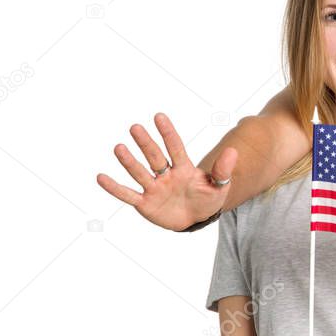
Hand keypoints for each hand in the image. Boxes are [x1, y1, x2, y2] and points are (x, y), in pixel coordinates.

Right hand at [96, 113, 236, 230]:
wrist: (196, 218)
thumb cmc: (207, 198)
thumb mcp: (219, 186)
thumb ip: (222, 170)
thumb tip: (234, 151)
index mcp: (184, 168)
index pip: (175, 147)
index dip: (168, 133)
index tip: (159, 116)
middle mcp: (166, 174)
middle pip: (154, 157)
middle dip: (146, 143)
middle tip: (136, 128)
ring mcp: (154, 188)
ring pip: (140, 173)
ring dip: (129, 162)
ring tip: (119, 148)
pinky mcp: (145, 203)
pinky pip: (127, 195)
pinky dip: (115, 188)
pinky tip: (101, 177)